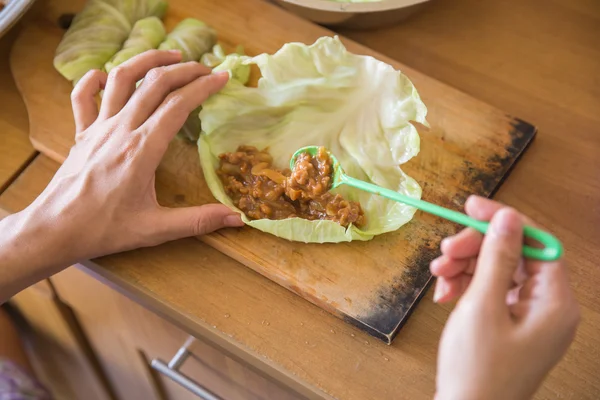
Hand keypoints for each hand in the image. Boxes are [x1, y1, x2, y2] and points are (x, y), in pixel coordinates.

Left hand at [0, 50, 242, 300]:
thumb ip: (197, 220)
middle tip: (206, 69)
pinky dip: (94, 79)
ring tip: (170, 56)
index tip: (222, 78)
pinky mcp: (82, 132)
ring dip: (147, 61)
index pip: (178, 106)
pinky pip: (84, 96)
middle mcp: (121, 129)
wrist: (56, 229)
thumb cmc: (106, 228)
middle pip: (155, 84)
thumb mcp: (156, 229)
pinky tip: (107, 75)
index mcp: (143, 149)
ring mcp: (99, 127)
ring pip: (122, 78)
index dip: (203, 87)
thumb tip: (237, 218)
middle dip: (184, 70)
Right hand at [430, 196, 579, 399]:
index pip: (537, 242)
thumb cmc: (477, 367)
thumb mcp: (483, 305)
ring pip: (497, 272)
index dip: (504, 220)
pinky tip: (444, 294)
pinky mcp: (509, 326)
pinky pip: (490, 292)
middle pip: (514, 256)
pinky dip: (466, 287)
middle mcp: (548, 307)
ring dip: (465, 267)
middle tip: (444, 251)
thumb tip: (507, 217)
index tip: (470, 207)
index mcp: (555, 302)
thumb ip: (497, 257)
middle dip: (476, 249)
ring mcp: (528, 318)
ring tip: (437, 275)